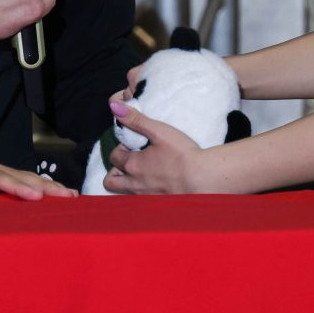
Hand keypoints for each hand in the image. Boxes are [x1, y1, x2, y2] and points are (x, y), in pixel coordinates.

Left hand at [101, 103, 227, 194]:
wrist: (203, 179)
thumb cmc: (183, 155)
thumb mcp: (159, 131)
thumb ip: (136, 120)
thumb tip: (114, 107)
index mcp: (133, 165)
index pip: (114, 156)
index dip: (121, 148)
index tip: (134, 145)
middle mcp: (134, 184)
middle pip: (110, 180)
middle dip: (116, 169)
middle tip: (132, 160)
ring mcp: (145, 197)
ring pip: (123, 192)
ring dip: (126, 182)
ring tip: (141, 172)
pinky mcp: (157, 205)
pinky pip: (140, 201)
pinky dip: (141, 193)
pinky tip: (154, 184)